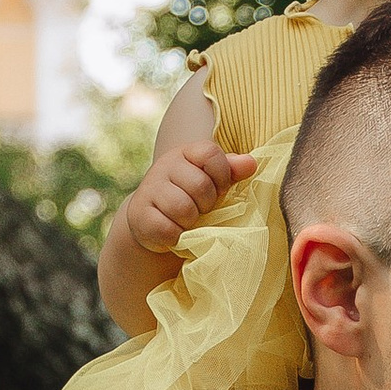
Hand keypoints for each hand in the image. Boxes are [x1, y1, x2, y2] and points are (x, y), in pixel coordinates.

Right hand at [121, 140, 255, 256]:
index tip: (220, 189)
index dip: (222, 176)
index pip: (210, 153)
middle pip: (200, 185)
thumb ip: (231, 171)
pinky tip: (175, 232)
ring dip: (192, 221)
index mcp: (185, 153)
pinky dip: (176, 236)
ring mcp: (149, 189)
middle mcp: (164, 166)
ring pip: (183, 208)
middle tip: (203, 209)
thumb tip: (251, 163)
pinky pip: (167, 229)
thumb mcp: (213, 181)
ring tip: (189, 221)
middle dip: (208, 203)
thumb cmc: (191, 197)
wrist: (153, 220)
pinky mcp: (139, 214)